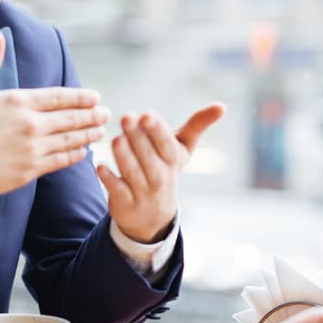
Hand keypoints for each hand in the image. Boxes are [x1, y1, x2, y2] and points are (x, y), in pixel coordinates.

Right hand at [0, 31, 110, 215]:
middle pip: (70, 118)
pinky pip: (58, 162)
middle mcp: (31, 124)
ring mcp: (32, 150)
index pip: (59, 97)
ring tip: (101, 132)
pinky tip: (82, 153)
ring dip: (87, 135)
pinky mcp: (27, 172)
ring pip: (69, 140)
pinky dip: (74, 156)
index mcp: (18, 101)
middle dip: (91, 115)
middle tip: (107, 114)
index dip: (81, 97)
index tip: (96, 97)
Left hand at [96, 103, 224, 242]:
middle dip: (137, 137)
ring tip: (116, 139)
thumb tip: (222, 105)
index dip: (158, 130)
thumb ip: (198, 125)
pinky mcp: (124, 204)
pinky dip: (109, 179)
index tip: (147, 114)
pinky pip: (117, 191)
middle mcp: (160, 178)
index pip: (167, 145)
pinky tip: (100, 166)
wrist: (153, 218)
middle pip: (149, 157)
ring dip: (124, 156)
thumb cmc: (165, 170)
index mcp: (173, 161)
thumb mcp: (181, 150)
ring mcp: (143, 193)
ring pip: (133, 173)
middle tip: (126, 117)